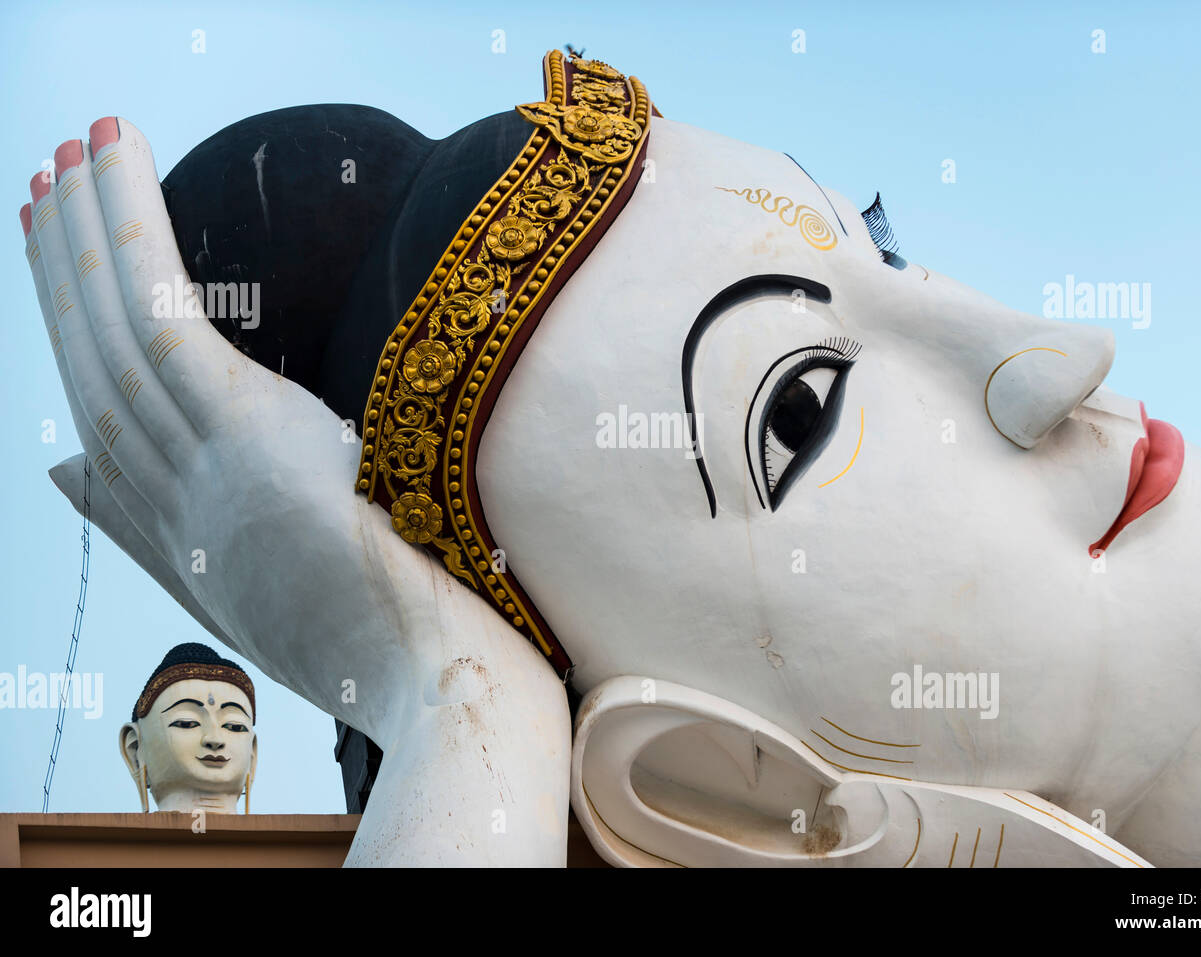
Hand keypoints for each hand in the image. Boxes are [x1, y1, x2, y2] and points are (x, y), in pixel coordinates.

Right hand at [22, 118, 568, 863]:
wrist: (437, 688)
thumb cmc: (383, 641)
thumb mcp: (253, 585)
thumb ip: (153, 529)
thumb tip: (63, 470)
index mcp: (179, 534)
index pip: (101, 414)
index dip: (71, 331)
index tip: (61, 260)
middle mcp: (171, 500)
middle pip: (95, 363)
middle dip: (63, 267)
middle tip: (42, 178)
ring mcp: (201, 471)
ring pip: (116, 329)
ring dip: (87, 230)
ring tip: (74, 146)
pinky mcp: (245, 436)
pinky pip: (161, 319)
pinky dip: (129, 235)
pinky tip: (108, 164)